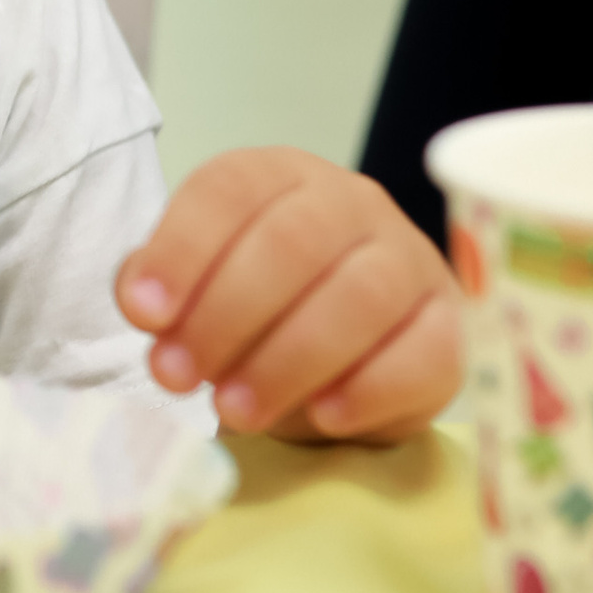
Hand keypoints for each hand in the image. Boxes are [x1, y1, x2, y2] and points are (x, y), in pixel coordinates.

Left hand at [116, 148, 463, 441]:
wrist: (340, 360)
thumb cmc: (258, 312)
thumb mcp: (199, 290)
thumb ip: (163, 289)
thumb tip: (144, 303)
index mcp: (279, 176)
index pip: (231, 189)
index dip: (182, 250)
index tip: (142, 316)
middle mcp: (350, 203)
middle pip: (293, 241)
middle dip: (225, 314)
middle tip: (177, 377)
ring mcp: (409, 260)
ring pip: (361, 295)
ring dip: (288, 358)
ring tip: (234, 410)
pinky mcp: (449, 328)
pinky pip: (424, 352)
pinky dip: (369, 387)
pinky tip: (322, 416)